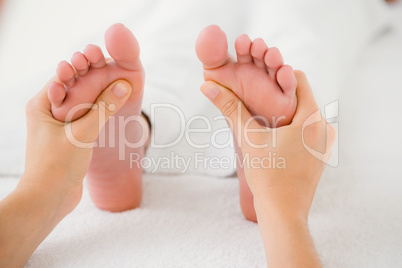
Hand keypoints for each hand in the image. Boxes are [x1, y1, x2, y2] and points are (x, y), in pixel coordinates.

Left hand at [0, 78, 131, 266]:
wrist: (49, 200)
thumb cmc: (58, 166)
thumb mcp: (83, 133)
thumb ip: (105, 108)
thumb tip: (124, 85)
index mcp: (41, 105)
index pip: (64, 76)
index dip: (84, 66)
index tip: (105, 59)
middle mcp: (48, 112)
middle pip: (75, 88)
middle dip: (95, 79)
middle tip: (116, 69)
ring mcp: (60, 125)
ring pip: (83, 104)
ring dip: (100, 96)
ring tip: (120, 85)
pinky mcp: (70, 138)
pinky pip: (87, 118)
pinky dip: (100, 112)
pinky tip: (115, 107)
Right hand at [201, 71, 335, 218]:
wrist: (283, 213)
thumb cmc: (268, 176)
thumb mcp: (248, 138)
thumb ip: (231, 108)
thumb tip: (207, 85)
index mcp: (313, 118)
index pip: (298, 78)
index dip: (277, 75)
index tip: (260, 80)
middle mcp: (325, 128)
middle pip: (301, 97)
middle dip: (279, 96)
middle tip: (256, 97)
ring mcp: (325, 143)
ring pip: (303, 115)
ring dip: (285, 113)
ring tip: (263, 119)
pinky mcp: (321, 156)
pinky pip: (307, 131)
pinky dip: (292, 128)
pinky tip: (274, 137)